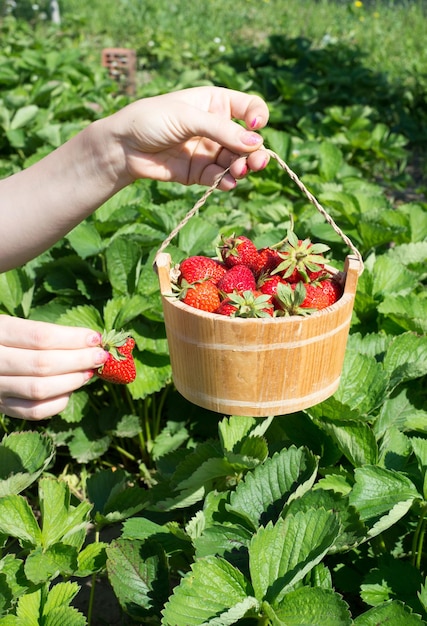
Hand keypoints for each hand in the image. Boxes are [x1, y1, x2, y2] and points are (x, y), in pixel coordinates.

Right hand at [0, 316, 107, 419]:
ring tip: (89, 372)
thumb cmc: (2, 338)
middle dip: (79, 360)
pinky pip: (33, 411)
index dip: (73, 338)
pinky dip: (57, 402)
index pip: (41, 337)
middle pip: (43, 364)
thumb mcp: (12, 326)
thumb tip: (89, 341)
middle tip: (100, 356)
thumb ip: (44, 332)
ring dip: (72, 381)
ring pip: (39, 389)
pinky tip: (70, 390)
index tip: (96, 338)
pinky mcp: (0, 406)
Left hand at [110, 86, 269, 189]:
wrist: (122, 147)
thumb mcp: (187, 117)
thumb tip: (256, 143)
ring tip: (238, 172)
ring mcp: (208, 151)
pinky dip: (226, 181)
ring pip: (236, 161)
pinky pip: (219, 178)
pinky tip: (227, 183)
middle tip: (257, 162)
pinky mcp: (198, 173)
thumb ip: (221, 131)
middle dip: (255, 152)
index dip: (257, 117)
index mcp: (215, 104)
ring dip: (241, 168)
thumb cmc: (151, 120)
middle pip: (247, 141)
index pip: (249, 108)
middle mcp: (216, 127)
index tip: (255, 127)